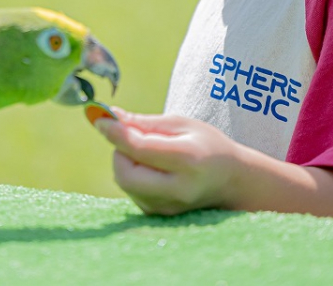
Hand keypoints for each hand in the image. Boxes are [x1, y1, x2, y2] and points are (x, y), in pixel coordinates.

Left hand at [93, 107, 239, 215]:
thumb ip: (144, 123)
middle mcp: (178, 189)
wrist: (232, 181)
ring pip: (125, 183)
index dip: (116, 133)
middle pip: (125, 174)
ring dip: (126, 163)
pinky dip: (133, 175)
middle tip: (132, 138)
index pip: (140, 149)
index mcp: (188, 160)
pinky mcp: (160, 215)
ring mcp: (169, 208)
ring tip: (151, 154)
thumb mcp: (181, 124)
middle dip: (119, 151)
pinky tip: (154, 169)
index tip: (100, 118)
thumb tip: (109, 116)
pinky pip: (131, 192)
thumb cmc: (206, 145)